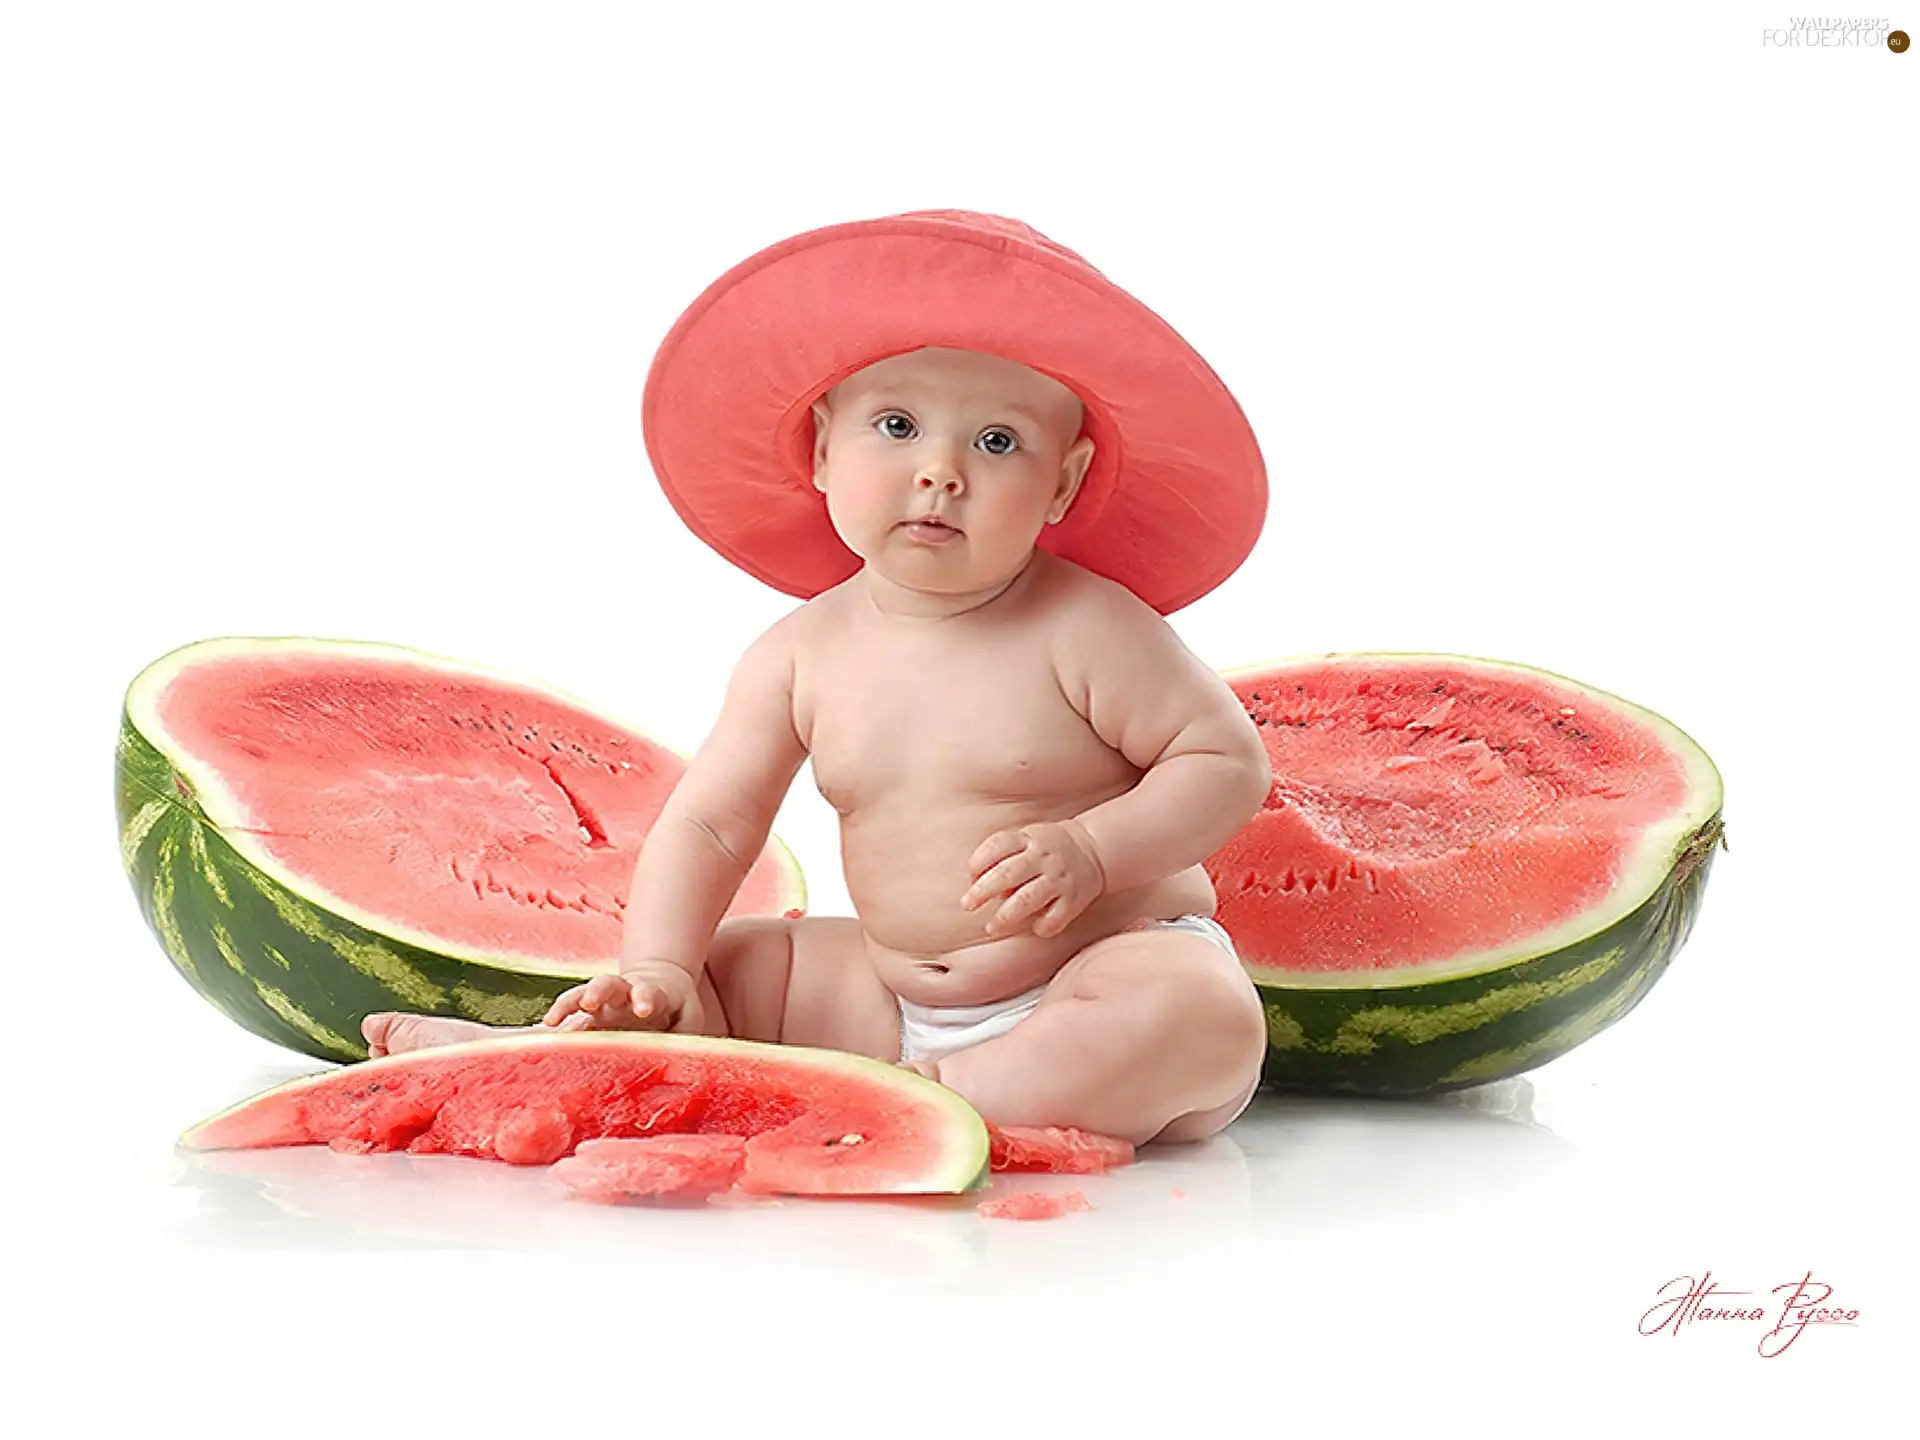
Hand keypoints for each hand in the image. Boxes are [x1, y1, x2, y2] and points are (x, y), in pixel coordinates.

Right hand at [540, 961, 696, 1032]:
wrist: (657, 987)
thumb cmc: (677, 1008)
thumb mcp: (689, 1018)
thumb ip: (685, 1035)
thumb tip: (681, 1063)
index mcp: (652, 993)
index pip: (647, 992)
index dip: (644, 999)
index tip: (642, 1009)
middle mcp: (623, 994)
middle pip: (608, 983)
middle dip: (598, 991)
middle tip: (590, 1002)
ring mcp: (603, 1004)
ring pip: (581, 994)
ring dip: (568, 1005)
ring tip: (552, 1021)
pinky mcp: (589, 1017)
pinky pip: (570, 1018)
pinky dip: (557, 1025)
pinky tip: (542, 1036)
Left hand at [959, 819, 1105, 938]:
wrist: (1093, 848)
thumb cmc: (1048, 847)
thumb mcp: (1026, 839)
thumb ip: (1002, 858)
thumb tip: (979, 886)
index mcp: (1028, 839)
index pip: (998, 845)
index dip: (979, 862)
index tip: (971, 878)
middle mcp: (1043, 858)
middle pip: (1008, 873)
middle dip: (982, 891)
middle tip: (967, 905)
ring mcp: (1059, 879)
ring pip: (1028, 899)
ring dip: (1006, 916)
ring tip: (991, 927)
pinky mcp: (1074, 900)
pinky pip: (1055, 918)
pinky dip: (1042, 926)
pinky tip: (1034, 927)